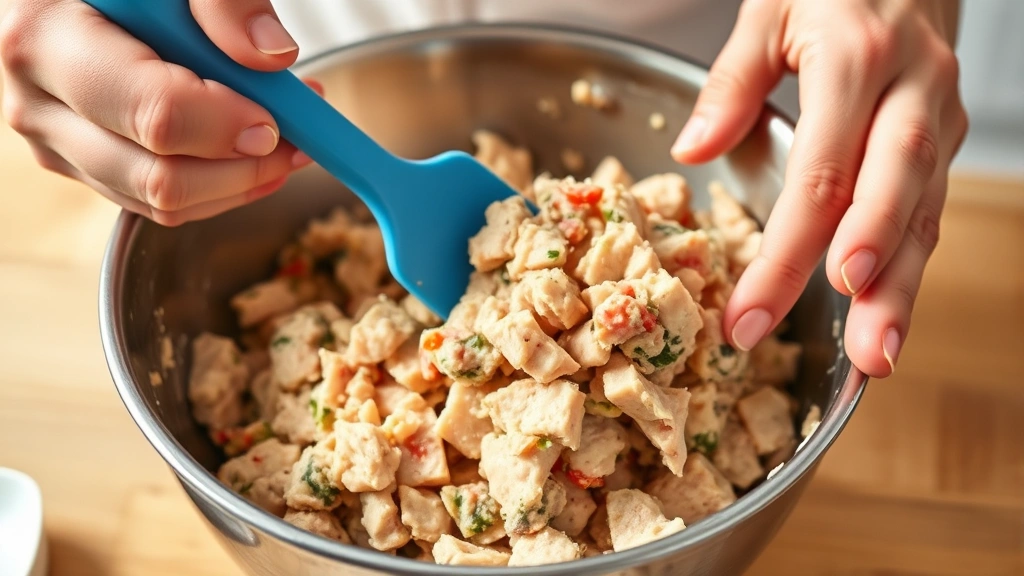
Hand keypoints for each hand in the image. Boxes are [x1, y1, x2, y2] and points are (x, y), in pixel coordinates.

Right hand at [0, 0, 317, 225]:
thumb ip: (223, 1)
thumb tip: (271, 56)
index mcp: (48, 39)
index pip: (156, 113)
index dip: (229, 126)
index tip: (279, 117)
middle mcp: (41, 104)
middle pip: (162, 177)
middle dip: (246, 165)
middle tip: (300, 137)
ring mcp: (59, 144)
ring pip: (164, 202)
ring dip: (241, 181)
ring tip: (288, 140)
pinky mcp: (85, 168)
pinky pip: (161, 205)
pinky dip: (219, 188)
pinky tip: (253, 152)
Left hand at [672, 0, 967, 377]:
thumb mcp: (770, 9)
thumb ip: (731, 82)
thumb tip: (692, 149)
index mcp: (856, 60)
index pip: (820, 177)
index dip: (785, 256)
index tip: (748, 316)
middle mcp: (911, 92)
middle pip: (889, 201)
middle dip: (867, 287)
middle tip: (852, 354)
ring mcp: (937, 116)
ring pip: (925, 213)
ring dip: (905, 291)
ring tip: (879, 358)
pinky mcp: (945, 135)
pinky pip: (931, 208)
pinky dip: (911, 265)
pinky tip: (889, 314)